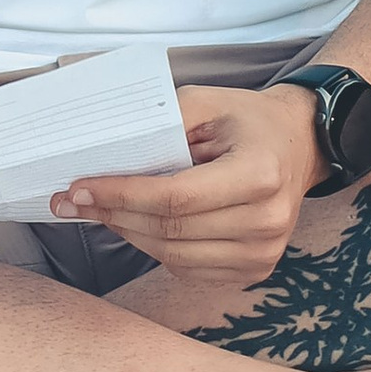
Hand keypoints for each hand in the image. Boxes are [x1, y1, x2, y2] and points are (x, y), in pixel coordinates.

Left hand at [48, 84, 327, 295]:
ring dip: (128, 234)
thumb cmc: (247, 120)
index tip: (79, 188)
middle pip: (170, 230)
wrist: (298, 146)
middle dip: (113, 215)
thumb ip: (162, 121)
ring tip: (99, 211)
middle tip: (72, 201)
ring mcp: (262, 253)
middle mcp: (266, 221)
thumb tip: (108, 151)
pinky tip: (136, 225)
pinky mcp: (253, 270)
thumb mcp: (208, 101)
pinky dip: (154, 249)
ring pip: (173, 256)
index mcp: (259, 174)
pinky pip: (187, 270)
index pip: (176, 197)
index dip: (122, 195)